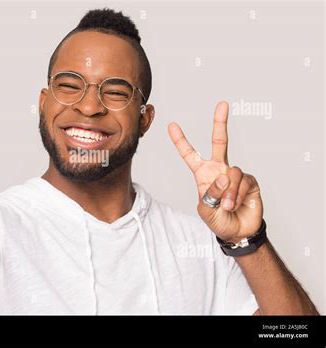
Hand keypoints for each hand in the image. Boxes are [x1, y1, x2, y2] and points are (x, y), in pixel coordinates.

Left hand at [168, 101, 263, 242]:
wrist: (237, 232)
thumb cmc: (218, 220)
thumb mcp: (206, 210)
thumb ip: (211, 193)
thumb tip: (224, 176)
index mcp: (203, 174)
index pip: (190, 155)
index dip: (181, 141)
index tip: (172, 125)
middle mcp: (219, 170)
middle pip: (220, 142)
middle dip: (220, 122)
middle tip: (222, 104)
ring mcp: (235, 174)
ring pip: (231, 173)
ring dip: (228, 192)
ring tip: (226, 206)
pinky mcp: (250, 181)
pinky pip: (243, 181)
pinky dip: (237, 194)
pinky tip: (235, 204)